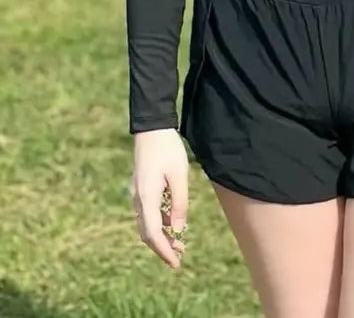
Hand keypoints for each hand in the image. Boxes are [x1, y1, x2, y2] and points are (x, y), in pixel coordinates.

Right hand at [131, 128, 188, 268]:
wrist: (152, 127)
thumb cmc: (167, 149)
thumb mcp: (179, 176)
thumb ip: (179, 204)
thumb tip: (178, 230)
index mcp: (146, 197)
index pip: (153, 233)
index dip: (164, 251)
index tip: (175, 263)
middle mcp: (138, 198)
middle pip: (147, 232)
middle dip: (163, 247)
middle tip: (179, 258)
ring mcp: (137, 193)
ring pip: (147, 223)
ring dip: (161, 235)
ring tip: (180, 242)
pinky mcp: (140, 187)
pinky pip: (148, 212)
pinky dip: (159, 221)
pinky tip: (173, 221)